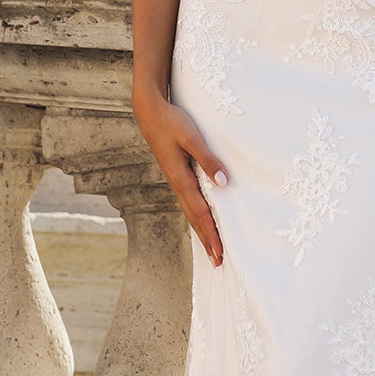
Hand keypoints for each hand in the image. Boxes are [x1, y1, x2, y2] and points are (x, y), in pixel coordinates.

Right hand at [133, 90, 228, 265]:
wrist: (150, 112)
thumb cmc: (172, 122)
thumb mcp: (192, 138)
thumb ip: (208, 160)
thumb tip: (223, 184)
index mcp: (181, 179)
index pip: (200, 213)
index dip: (211, 234)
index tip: (220, 253)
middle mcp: (178, 184)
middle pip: (195, 219)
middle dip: (207, 241)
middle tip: (219, 263)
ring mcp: (176, 181)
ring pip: (191, 213)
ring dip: (202, 232)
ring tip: (212, 250)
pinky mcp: (177, 175)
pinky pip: (189, 203)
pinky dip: (197, 218)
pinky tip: (201, 222)